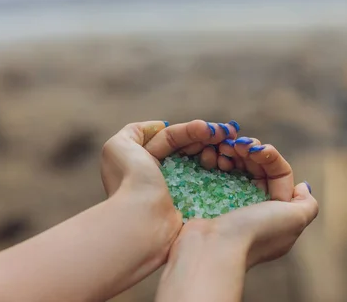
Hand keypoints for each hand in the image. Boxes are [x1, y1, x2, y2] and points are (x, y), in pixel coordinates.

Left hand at [99, 119, 238, 259]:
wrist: (143, 221)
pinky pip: (210, 181)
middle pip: (190, 148)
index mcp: (144, 161)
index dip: (191, 130)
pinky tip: (227, 161)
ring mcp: (180, 191)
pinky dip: (219, 168)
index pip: (172, 138)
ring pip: (203, 162)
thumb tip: (161, 126)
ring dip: (215, 150)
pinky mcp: (194, 205)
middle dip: (208, 137)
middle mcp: (162, 175)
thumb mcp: (119, 146)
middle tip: (227, 134)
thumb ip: (135, 131)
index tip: (209, 128)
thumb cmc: (131, 180)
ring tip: (226, 146)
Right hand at [156, 141, 316, 301]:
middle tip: (238, 144)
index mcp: (277, 213)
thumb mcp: (295, 219)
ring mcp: (231, 205)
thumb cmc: (256, 232)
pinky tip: (213, 155)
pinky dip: (217, 162)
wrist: (212, 250)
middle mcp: (256, 209)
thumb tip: (304, 187)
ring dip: (234, 153)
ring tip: (224, 148)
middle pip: (257, 168)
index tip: (257, 149)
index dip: (270, 156)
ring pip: (237, 169)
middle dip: (250, 151)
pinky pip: (217, 175)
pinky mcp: (210, 202)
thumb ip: (308, 204)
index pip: (279, 174)